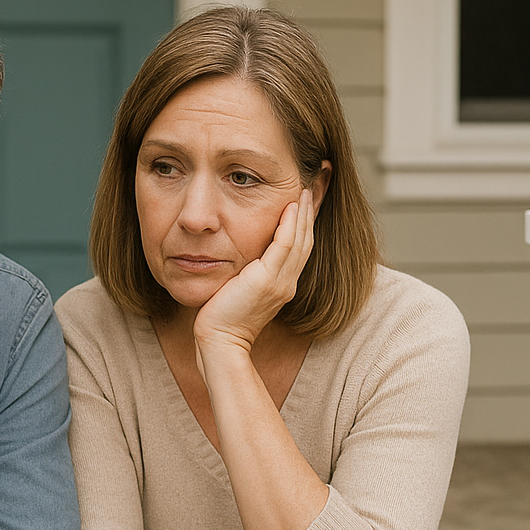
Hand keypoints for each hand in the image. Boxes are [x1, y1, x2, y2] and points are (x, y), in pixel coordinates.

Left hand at [193, 189, 315, 354]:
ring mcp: (281, 282)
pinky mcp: (268, 280)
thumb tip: (242, 258)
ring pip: (299, 240)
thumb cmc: (222, 318)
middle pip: (306, 241)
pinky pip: (285, 245)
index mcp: (283, 285)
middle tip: (310, 188)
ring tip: (303, 191)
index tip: (304, 203)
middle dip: (309, 213)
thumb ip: (248, 273)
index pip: (300, 249)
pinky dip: (290, 224)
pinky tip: (291, 206)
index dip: (304, 225)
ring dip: (303, 213)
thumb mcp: (240, 290)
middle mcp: (287, 283)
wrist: (220, 340)